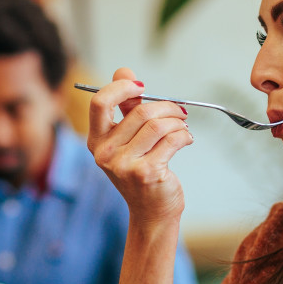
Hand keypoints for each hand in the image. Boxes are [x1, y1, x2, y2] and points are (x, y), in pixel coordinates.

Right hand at [86, 67, 191, 224]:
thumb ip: (125, 106)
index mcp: (96, 141)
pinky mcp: (146, 172)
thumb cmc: (141, 172)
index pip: (100, 102)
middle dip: (166, 107)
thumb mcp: (128, 139)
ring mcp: (123, 165)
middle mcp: (105, 153)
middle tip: (179, 111)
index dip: (122, 87)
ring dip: (178, 121)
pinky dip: (184, 135)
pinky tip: (186, 140)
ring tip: (183, 126)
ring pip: (157, 124)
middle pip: (139, 111)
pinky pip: (171, 139)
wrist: (152, 212)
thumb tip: (123, 70)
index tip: (142, 87)